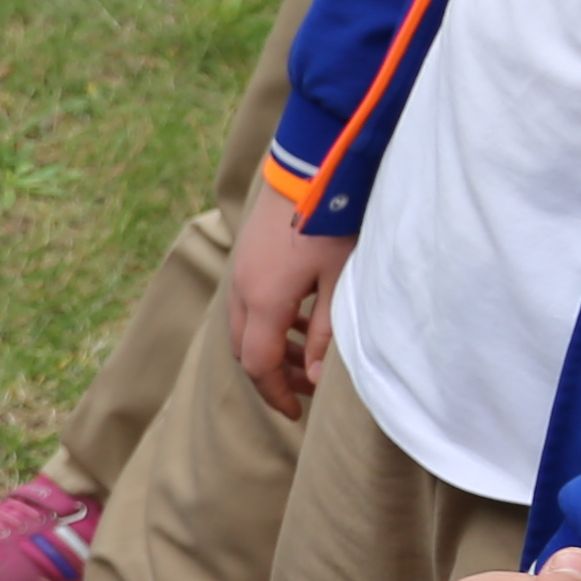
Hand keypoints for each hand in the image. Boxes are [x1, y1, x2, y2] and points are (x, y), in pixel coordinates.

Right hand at [226, 185, 351, 420]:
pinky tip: (299, 317)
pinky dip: (267, 322)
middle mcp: (242, 289)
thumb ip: (326, 332)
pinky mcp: (247, 255)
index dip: (275, 393)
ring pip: (243, 326)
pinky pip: (247, 302)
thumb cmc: (331, 223)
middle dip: (271, 374)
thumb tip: (316, 378)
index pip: (258, 364)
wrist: (310, 167)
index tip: (297, 412)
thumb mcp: (340, 281)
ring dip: (270, 347)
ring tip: (305, 356)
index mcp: (264, 301)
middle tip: (305, 388)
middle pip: (243, 348)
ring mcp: (241, 270)